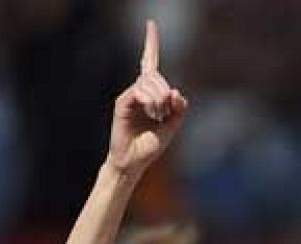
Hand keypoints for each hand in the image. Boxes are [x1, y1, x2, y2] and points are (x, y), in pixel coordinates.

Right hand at [107, 20, 187, 178]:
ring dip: (159, 99)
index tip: (150, 23)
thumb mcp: (172, 127)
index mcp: (150, 94)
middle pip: (156, 75)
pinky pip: (137, 92)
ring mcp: (129, 96)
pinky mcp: (122, 104)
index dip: (151, 43)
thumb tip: (177, 92)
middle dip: (166, 92)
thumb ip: (178, 110)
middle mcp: (138, 91)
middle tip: (165, 112)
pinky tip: (152, 111)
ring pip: (148, 83)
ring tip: (157, 115)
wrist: (133, 162)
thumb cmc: (151, 145)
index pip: (150, 62)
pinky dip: (149, 100)